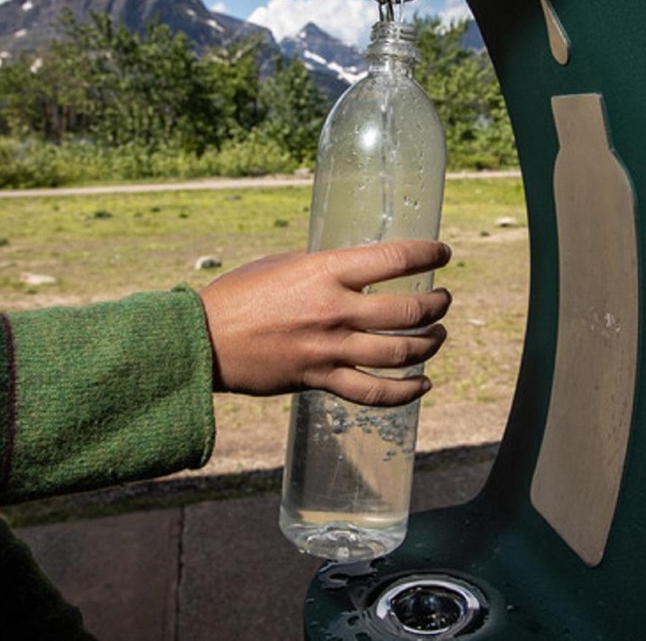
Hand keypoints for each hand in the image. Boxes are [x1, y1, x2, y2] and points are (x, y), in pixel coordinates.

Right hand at [198, 240, 451, 406]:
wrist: (203, 340)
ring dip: (430, 344)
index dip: (428, 254)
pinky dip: (406, 392)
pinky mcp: (320, 380)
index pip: (395, 259)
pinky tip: (422, 384)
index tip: (442, 253)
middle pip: (407, 312)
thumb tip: (356, 269)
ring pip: (400, 353)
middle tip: (442, 301)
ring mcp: (329, 349)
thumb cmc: (238, 295)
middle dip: (436, 306)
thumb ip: (323, 267)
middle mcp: (334, 311)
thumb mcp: (282, 264)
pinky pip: (375, 393)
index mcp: (325, 272)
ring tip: (438, 335)